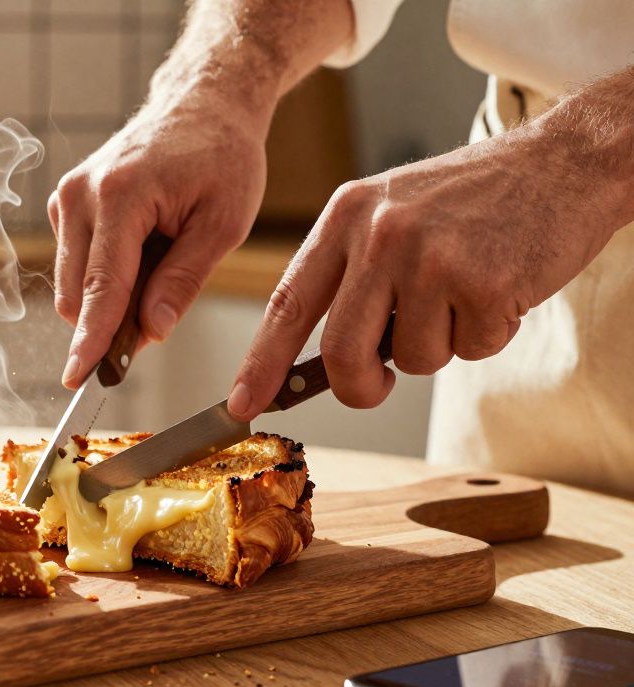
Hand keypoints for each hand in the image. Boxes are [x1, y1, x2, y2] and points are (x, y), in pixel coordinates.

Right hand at [49, 93, 270, 387]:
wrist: (202, 106)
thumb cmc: (221, 157)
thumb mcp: (223, 224)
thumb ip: (183, 281)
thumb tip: (150, 331)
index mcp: (122, 195)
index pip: (101, 287)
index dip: (92, 340)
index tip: (76, 378)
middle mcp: (81, 194)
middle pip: (78, 293)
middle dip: (110, 321)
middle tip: (160, 316)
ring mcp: (67, 196)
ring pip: (72, 284)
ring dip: (110, 296)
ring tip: (160, 261)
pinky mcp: (65, 203)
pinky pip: (75, 264)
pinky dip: (105, 275)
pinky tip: (143, 250)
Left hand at [227, 104, 632, 420]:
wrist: (564, 162)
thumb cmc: (475, 200)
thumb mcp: (393, 213)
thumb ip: (353, 275)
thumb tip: (322, 359)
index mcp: (346, 215)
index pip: (288, 302)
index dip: (261, 362)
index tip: (242, 403)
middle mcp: (379, 234)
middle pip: (341, 352)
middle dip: (359, 388)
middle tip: (377, 387)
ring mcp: (430, 256)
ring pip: (412, 359)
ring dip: (442, 345)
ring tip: (465, 292)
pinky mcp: (482, 281)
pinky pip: (470, 350)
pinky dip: (487, 334)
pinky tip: (500, 287)